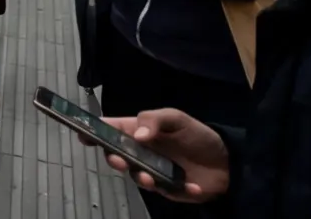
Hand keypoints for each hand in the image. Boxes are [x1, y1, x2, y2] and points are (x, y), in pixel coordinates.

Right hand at [100, 109, 227, 200]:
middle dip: (113, 159)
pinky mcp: (166, 188)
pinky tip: (190, 186)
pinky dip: (176, 189)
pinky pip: (163, 191)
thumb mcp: (177, 118)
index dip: (92, 131)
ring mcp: (152, 171)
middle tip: (120, 161)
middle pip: (116, 156)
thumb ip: (154, 120)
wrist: (227, 162)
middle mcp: (140, 152)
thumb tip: (136, 136)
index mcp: (138, 131)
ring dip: (140, 178)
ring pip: (135, 176)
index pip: (110, 129)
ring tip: (150, 179)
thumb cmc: (198, 135)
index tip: (83, 135)